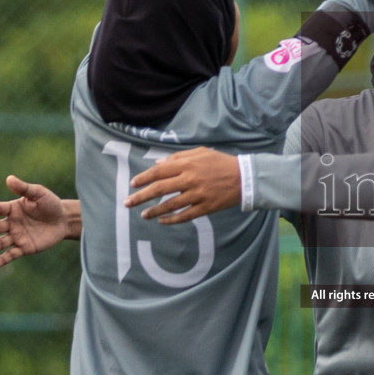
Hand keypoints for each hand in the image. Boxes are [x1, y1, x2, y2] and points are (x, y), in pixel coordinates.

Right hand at [0, 175, 71, 268]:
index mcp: (12, 209)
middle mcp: (11, 223)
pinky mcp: (25, 248)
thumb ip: (24, 188)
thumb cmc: (50, 203)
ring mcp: (17, 236)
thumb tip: (9, 178)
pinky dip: (2, 259)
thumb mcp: (38, 193)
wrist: (64, 220)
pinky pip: (11, 254)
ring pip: (0, 243)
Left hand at [123, 148, 241, 222]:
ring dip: (154, 210)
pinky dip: (172, 219)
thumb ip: (178, 157)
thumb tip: (158, 164)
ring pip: (170, 204)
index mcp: (187, 164)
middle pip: (160, 189)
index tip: (133, 184)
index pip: (159, 171)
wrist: (245, 177)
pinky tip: (162, 221)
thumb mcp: (201, 153)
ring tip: (143, 215)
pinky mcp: (206, 207)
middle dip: (141, 196)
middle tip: (128, 203)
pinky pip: (185, 216)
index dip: (144, 178)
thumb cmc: (221, 162)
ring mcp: (198, 195)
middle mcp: (190, 179)